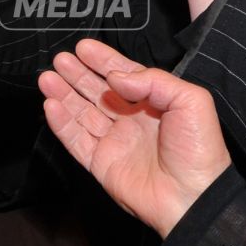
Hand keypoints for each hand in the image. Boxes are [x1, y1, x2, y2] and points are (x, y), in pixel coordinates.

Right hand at [38, 38, 230, 238]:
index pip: (123, 75)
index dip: (102, 60)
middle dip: (78, 74)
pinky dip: (61, 124)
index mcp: (154, 103)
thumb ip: (154, 80)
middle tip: (60, 60)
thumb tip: (116, 77)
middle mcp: (132, 120)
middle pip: (97, 91)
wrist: (193, 197)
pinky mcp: (101, 164)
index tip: (83, 48)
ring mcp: (115, 142)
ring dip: (63, 95)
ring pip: (82, 113)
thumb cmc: (199, 150)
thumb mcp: (190, 101)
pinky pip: (76, 140)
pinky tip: (51, 106)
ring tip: (46, 78)